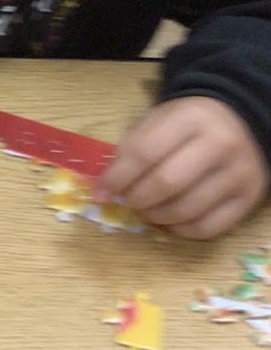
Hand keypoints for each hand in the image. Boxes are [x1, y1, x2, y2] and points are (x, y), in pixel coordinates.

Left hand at [96, 95, 269, 239]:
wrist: (238, 121)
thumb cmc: (186, 124)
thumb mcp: (156, 122)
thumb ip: (129, 150)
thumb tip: (104, 190)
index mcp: (191, 118)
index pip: (145, 152)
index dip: (117, 178)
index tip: (101, 194)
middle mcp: (220, 144)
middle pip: (166, 183)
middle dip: (137, 199)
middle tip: (128, 202)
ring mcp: (239, 173)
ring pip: (187, 209)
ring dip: (156, 217)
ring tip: (146, 211)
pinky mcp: (249, 198)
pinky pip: (208, 228)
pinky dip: (181, 231)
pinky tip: (169, 222)